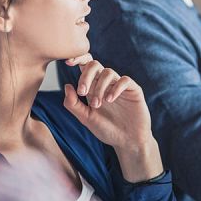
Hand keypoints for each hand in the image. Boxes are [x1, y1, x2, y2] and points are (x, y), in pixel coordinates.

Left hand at [63, 53, 162, 181]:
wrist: (128, 142)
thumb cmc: (107, 130)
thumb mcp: (86, 119)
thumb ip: (73, 104)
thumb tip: (67, 85)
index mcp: (93, 87)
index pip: (85, 66)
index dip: (77, 59)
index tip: (68, 62)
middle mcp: (106, 83)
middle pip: (95, 65)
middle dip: (86, 76)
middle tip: (82, 92)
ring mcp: (120, 86)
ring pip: (108, 72)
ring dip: (99, 87)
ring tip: (98, 104)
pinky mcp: (133, 90)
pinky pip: (124, 80)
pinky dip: (115, 88)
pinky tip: (110, 100)